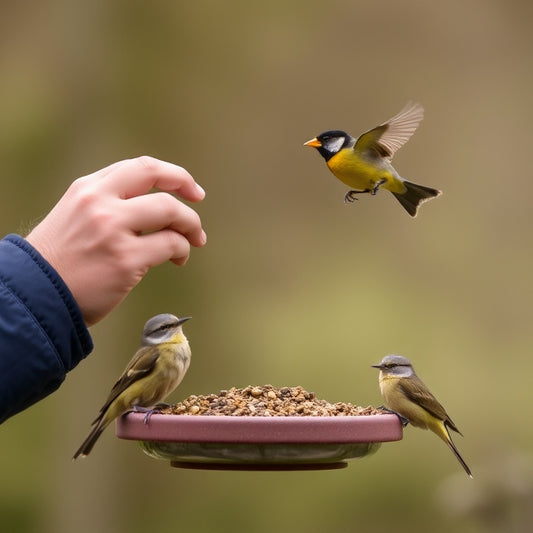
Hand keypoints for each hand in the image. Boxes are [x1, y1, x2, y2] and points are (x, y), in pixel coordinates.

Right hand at [26, 156, 205, 326]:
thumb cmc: (59, 262)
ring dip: (191, 226)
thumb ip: (108, 205)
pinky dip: (182, 250)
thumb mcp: (75, 217)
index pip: (140, 167)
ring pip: (171, 211)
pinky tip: (178, 259)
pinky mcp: (125, 259)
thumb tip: (154, 209)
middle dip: (188, 194)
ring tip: (194, 241)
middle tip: (197, 215)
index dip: (173, 174)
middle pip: (159, 180)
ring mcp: (113, 229)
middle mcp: (100, 202)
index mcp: (88, 189)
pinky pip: (171, 244)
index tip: (190, 189)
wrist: (34, 295)